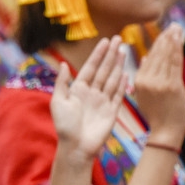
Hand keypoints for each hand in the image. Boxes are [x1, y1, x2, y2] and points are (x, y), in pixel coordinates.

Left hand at [50, 36, 126, 160]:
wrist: (77, 146)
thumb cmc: (64, 126)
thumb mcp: (58, 101)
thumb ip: (62, 83)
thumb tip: (64, 64)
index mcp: (78, 90)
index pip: (90, 67)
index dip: (98, 54)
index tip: (104, 41)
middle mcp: (92, 93)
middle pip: (103, 70)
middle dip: (110, 55)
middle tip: (118, 38)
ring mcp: (103, 101)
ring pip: (112, 78)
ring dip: (118, 64)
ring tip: (124, 50)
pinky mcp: (112, 110)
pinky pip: (119, 94)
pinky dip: (123, 83)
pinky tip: (126, 72)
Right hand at [134, 25, 184, 145]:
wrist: (166, 130)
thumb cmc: (157, 114)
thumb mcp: (144, 95)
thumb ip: (145, 76)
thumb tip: (145, 59)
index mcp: (138, 81)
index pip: (149, 58)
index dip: (157, 44)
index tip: (163, 32)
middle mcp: (146, 80)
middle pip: (157, 55)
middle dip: (165, 38)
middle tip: (172, 25)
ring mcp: (159, 82)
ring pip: (166, 57)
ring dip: (172, 40)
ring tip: (176, 28)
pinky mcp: (171, 85)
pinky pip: (174, 63)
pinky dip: (176, 50)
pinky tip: (178, 40)